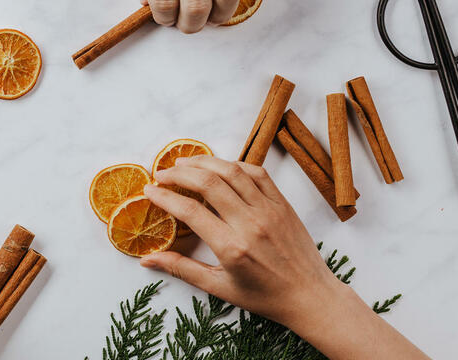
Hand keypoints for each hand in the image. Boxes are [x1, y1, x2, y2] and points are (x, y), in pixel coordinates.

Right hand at [141, 156, 333, 324]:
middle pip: (208, 183)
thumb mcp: (219, 287)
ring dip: (203, 161)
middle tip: (162, 174)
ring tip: (183, 162)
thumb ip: (182, 269)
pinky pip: (257, 173)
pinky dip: (234, 164)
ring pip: (231, 171)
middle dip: (179, 174)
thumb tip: (146, 260)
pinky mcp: (282, 204)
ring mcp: (269, 210)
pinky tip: (219, 166)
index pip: (190, 211)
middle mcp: (250, 224)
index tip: (149, 191)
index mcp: (231, 247)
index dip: (165, 197)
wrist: (311, 296)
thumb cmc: (264, 296)